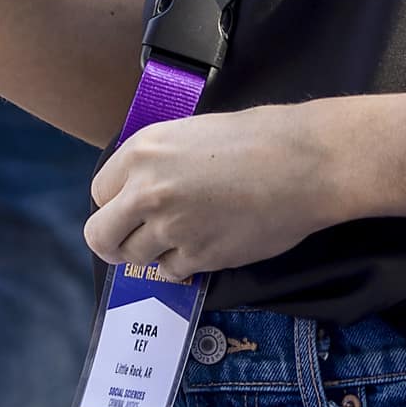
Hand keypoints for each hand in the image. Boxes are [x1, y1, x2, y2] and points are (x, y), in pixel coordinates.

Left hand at [84, 104, 357, 284]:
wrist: (306, 163)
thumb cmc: (259, 138)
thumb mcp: (191, 134)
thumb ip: (157, 163)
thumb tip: (138, 192)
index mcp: (142, 151)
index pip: (99, 193)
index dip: (116, 204)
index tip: (132, 209)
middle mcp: (146, 191)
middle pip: (100, 236)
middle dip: (113, 241)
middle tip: (134, 240)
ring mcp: (171, 227)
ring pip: (135, 257)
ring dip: (153, 253)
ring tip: (185, 236)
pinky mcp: (199, 256)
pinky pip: (171, 272)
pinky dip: (184, 264)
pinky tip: (206, 244)